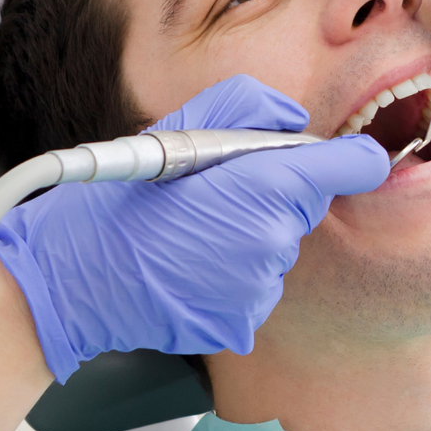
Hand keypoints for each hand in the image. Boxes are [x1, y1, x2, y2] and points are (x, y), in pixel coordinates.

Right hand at [0, 75, 387, 380]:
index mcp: (261, 186)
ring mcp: (257, 288)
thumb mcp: (177, 129)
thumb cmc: (120, 199)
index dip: (352, 161)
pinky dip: (231, 277)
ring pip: (277, 250)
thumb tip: (295, 121)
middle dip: (274, 196)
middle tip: (215, 193)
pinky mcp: (242, 322)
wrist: (74, 277)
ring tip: (191, 233)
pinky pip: (255, 288)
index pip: (343, 169)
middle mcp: (270, 241)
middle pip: (303, 208)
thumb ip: (248, 108)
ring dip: (249, 239)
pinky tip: (190, 267)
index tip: (356, 158)